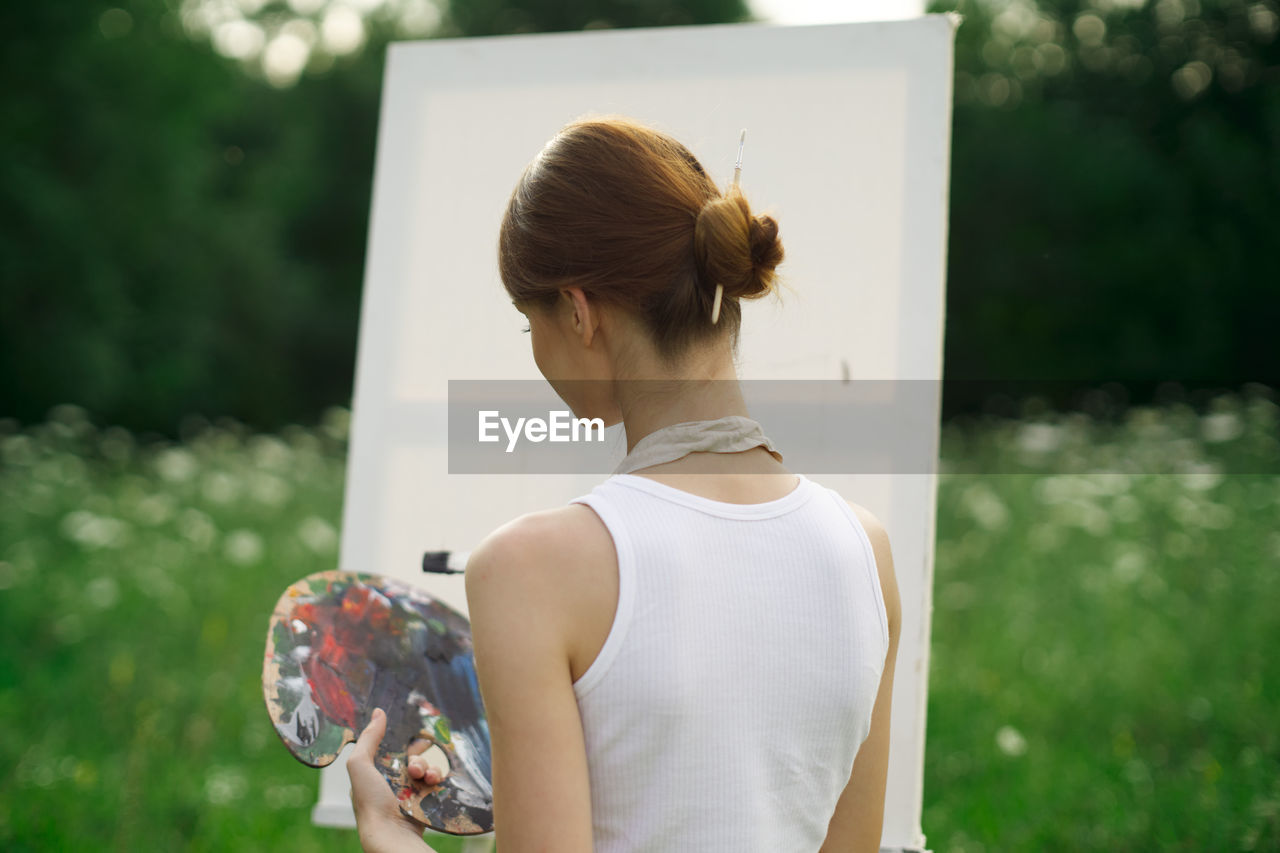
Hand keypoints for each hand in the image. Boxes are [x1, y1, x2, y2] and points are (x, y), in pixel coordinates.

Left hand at [347, 708, 439, 852]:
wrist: (391, 835)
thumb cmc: (371, 803)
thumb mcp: (360, 766)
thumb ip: (369, 739)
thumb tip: (378, 712)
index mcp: (374, 775)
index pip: (391, 752)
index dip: (401, 744)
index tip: (411, 737)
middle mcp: (392, 785)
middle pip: (412, 759)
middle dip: (417, 757)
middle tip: (414, 766)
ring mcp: (409, 795)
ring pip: (426, 769)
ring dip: (428, 768)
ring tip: (425, 777)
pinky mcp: (425, 804)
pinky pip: (436, 783)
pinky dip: (436, 779)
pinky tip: (433, 783)